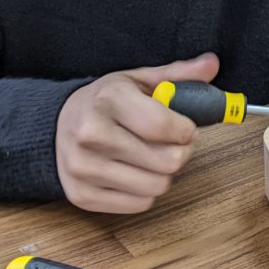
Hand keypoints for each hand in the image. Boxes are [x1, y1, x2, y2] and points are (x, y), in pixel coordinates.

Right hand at [56, 52, 219, 212]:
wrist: (56, 125)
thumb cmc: (105, 102)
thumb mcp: (138, 80)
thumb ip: (178, 75)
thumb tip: (212, 64)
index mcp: (108, 100)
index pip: (164, 127)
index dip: (187, 131)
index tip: (185, 128)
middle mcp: (91, 134)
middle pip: (168, 161)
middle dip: (179, 152)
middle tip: (172, 143)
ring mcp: (84, 168)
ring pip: (157, 186)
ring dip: (164, 173)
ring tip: (152, 156)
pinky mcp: (83, 195)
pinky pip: (140, 204)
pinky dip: (145, 190)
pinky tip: (135, 172)